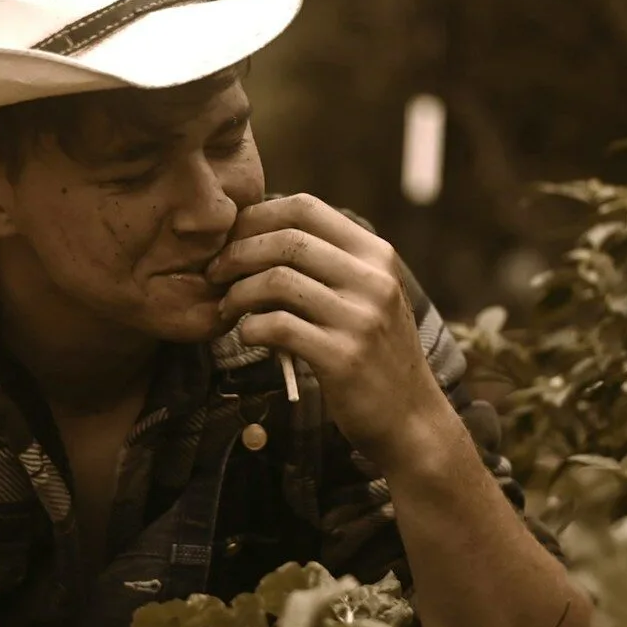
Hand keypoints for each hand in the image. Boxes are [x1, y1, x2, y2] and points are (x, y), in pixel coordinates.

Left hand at [209, 193, 450, 472]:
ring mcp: (361, 318)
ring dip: (238, 292)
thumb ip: (329, 263)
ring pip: (277, 280)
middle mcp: (373, 280)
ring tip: (228, 308)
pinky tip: (246, 335)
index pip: (305, 208)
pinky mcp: (343, 358)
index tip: (232, 240)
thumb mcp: (367, 295)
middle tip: (215, 274)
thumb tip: (259, 233)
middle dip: (237, 253)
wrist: (411, 418)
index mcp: (376, 255)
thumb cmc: (375, 353)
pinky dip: (250, 328)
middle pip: (286, 240)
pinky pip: (278, 327)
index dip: (256, 217)